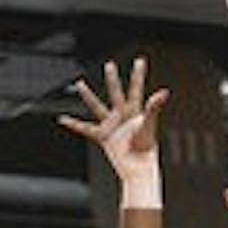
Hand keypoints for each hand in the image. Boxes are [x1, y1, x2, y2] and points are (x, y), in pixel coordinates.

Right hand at [58, 56, 168, 181]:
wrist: (138, 167)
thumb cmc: (146, 148)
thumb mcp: (149, 124)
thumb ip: (154, 107)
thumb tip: (164, 91)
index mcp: (135, 112)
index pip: (136, 88)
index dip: (138, 74)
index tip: (140, 60)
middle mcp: (123, 116)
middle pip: (116, 93)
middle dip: (113, 79)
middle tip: (109, 64)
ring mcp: (112, 126)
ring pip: (97, 106)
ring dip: (88, 96)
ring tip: (79, 83)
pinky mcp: (103, 137)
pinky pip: (85, 129)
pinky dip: (73, 124)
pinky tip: (62, 119)